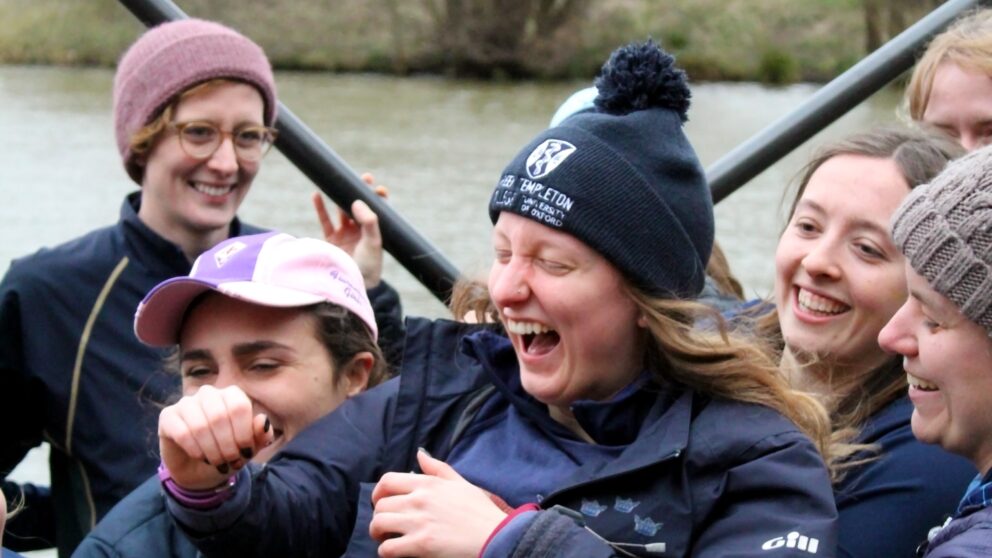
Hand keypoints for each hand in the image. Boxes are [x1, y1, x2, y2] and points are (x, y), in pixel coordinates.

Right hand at [158, 385, 271, 489]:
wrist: (200, 471)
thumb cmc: (228, 454)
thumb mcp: (248, 449)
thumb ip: (260, 435)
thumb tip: (263, 421)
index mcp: (231, 395)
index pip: (239, 407)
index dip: (243, 433)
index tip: (245, 453)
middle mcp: (208, 393)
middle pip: (220, 416)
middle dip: (227, 446)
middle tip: (230, 461)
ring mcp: (186, 403)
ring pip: (200, 425)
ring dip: (211, 450)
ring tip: (217, 461)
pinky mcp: (167, 416)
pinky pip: (182, 432)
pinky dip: (195, 450)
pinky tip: (200, 456)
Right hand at [312, 172, 386, 287]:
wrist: (351, 283)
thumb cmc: (368, 265)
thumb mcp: (373, 241)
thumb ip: (368, 220)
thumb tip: (356, 200)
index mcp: (374, 231)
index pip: (377, 210)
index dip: (377, 197)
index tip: (377, 187)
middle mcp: (360, 231)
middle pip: (358, 206)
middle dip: (359, 192)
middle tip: (361, 177)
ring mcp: (345, 234)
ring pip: (341, 211)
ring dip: (339, 197)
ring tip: (338, 183)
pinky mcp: (331, 240)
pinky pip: (324, 220)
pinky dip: (320, 207)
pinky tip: (317, 194)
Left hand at [369, 451, 506, 557]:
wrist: (495, 536)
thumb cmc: (479, 511)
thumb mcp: (460, 482)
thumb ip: (437, 468)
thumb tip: (419, 453)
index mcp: (428, 484)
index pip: (387, 481)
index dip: (378, 493)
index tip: (381, 503)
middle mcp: (419, 500)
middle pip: (380, 505)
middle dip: (379, 517)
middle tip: (386, 526)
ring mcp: (419, 522)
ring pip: (379, 524)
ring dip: (378, 534)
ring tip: (386, 539)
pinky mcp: (421, 545)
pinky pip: (387, 548)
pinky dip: (386, 551)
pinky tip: (394, 552)